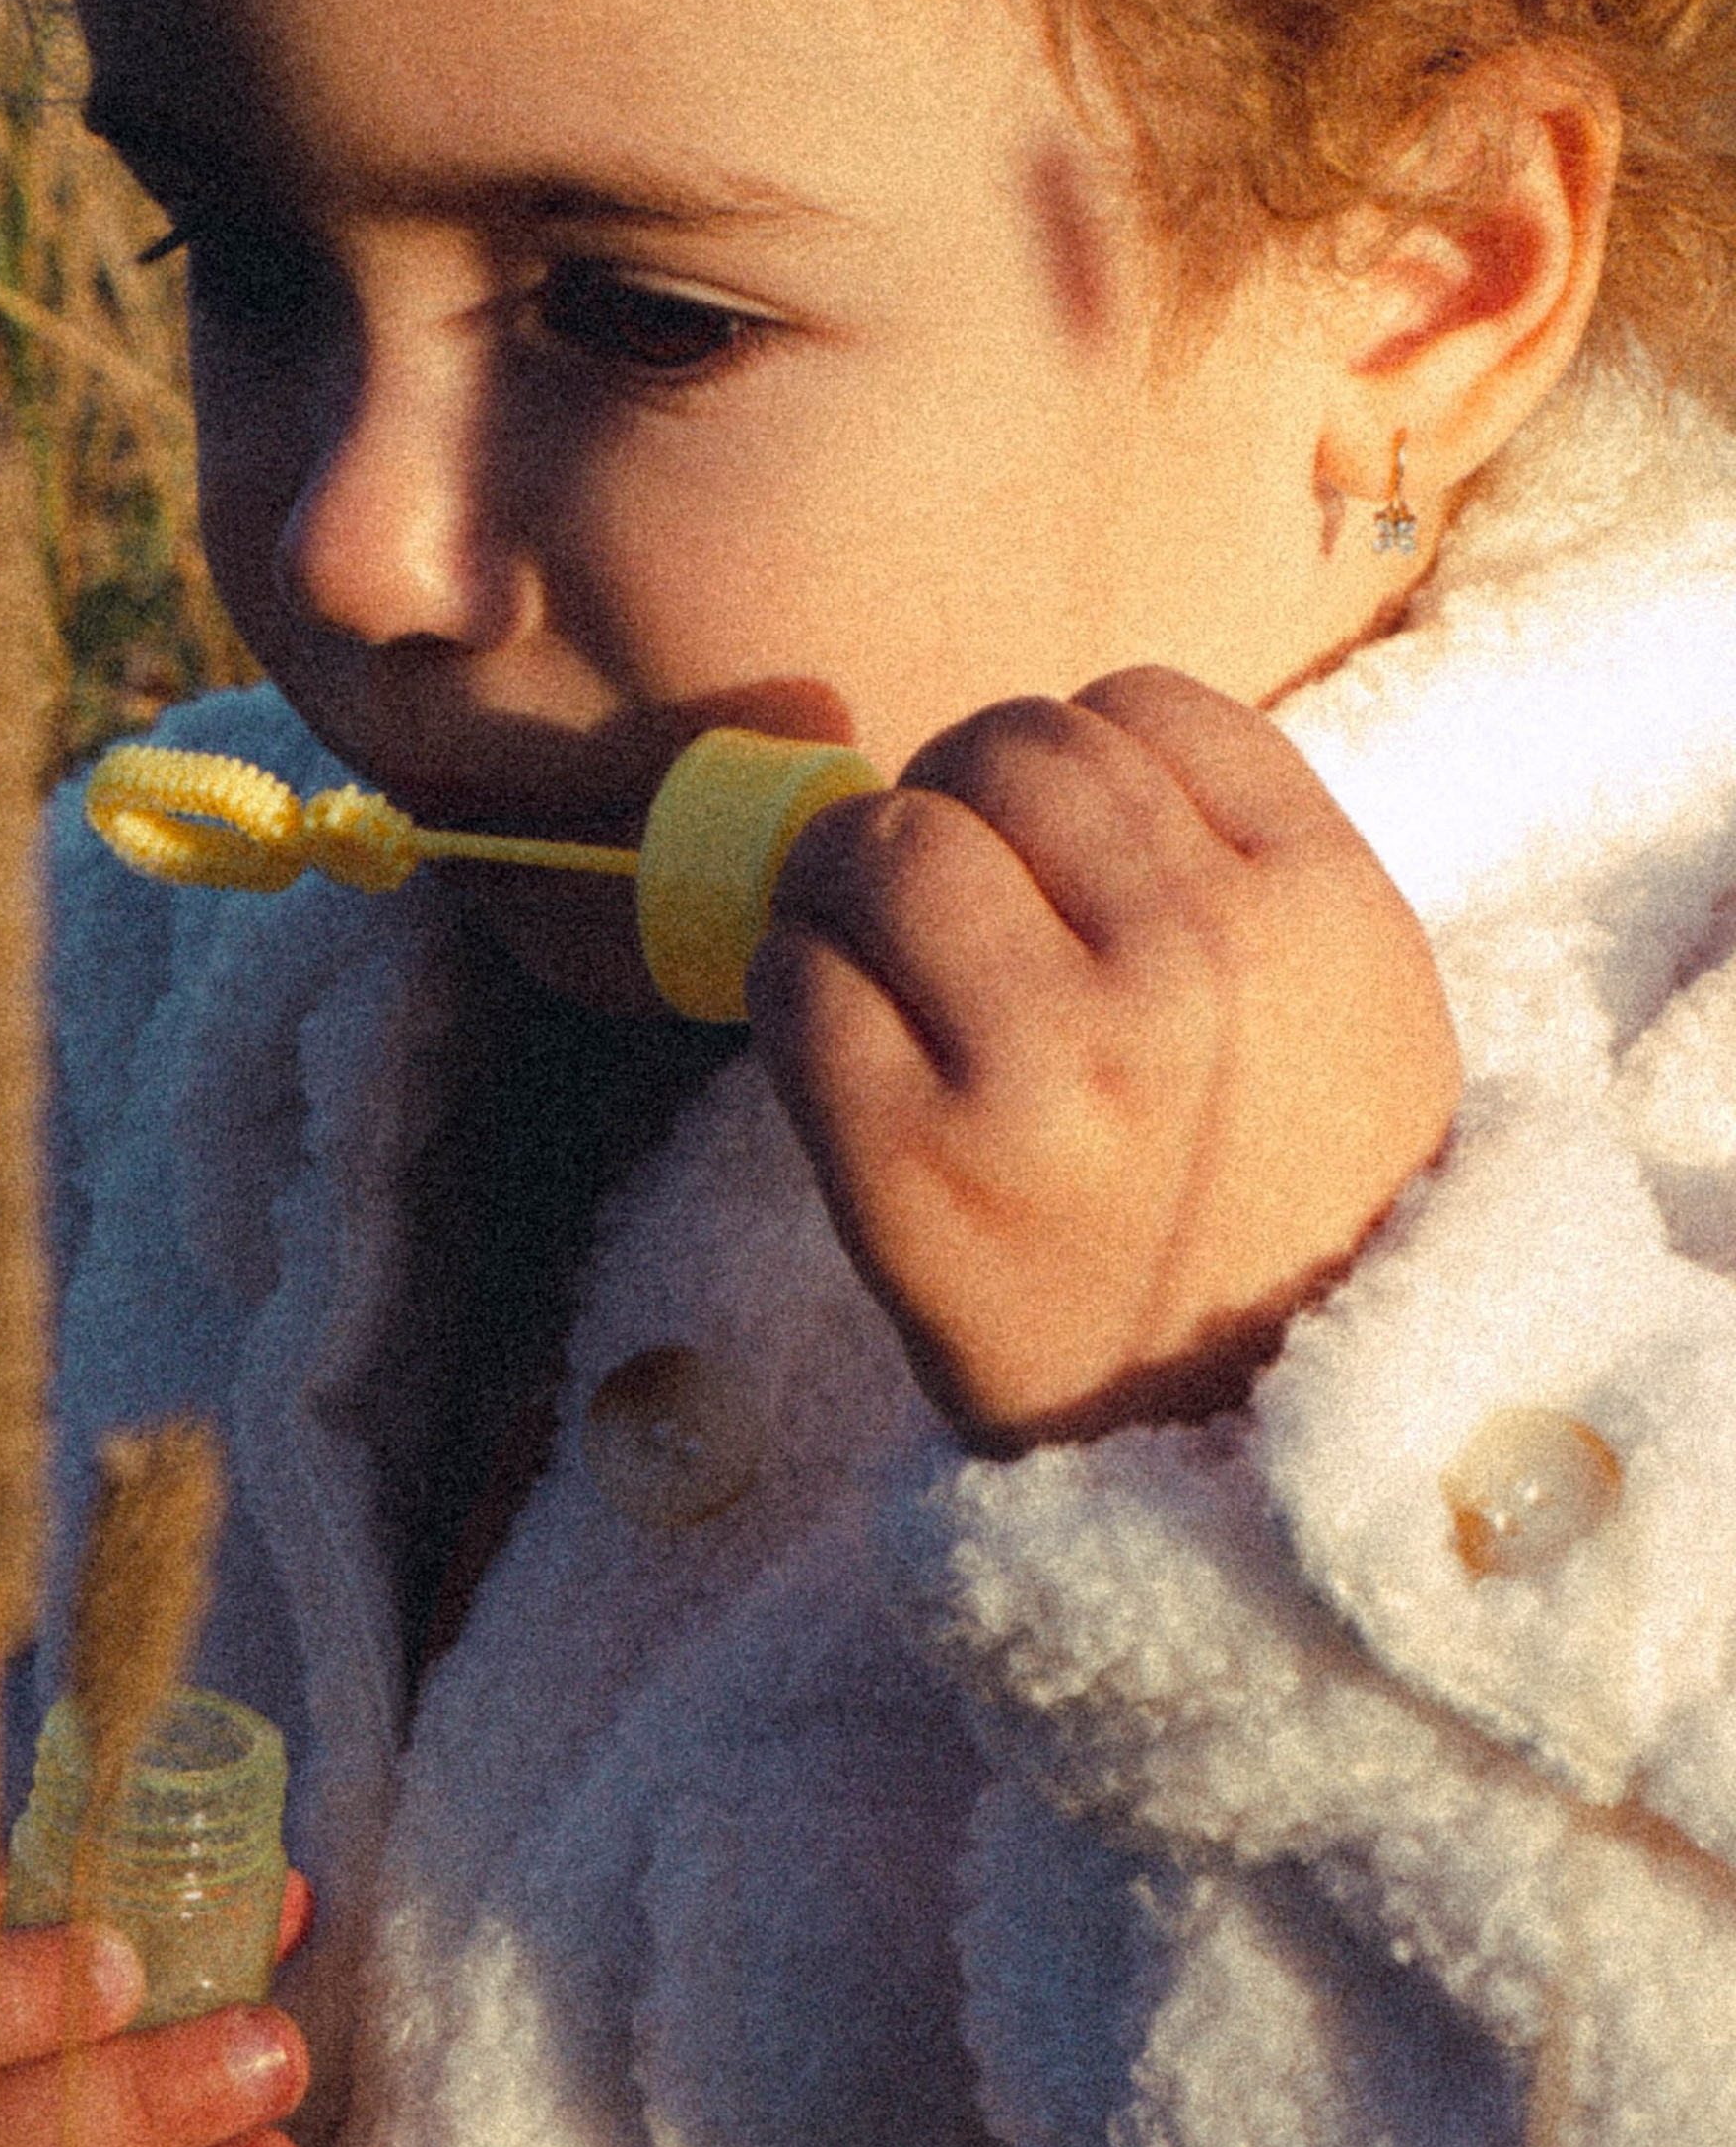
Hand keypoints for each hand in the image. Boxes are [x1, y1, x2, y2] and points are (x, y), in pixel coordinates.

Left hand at [747, 665, 1459, 1449]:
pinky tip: (838, 1032)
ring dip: (852, 876)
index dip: (1071, 759)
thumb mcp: (1355, 1002)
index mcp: (1318, 910)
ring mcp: (1048, 1063)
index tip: (1053, 843)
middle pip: (1003, 750)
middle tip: (948, 896)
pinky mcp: (910, 1158)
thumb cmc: (1284, 1200)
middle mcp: (1192, 967)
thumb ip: (1242, 852)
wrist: (1246, 1441)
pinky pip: (794, 974)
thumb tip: (1035, 740)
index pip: (1140, 704)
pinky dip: (791, 981)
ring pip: (885, 837)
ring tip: (879, 950)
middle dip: (955, 804)